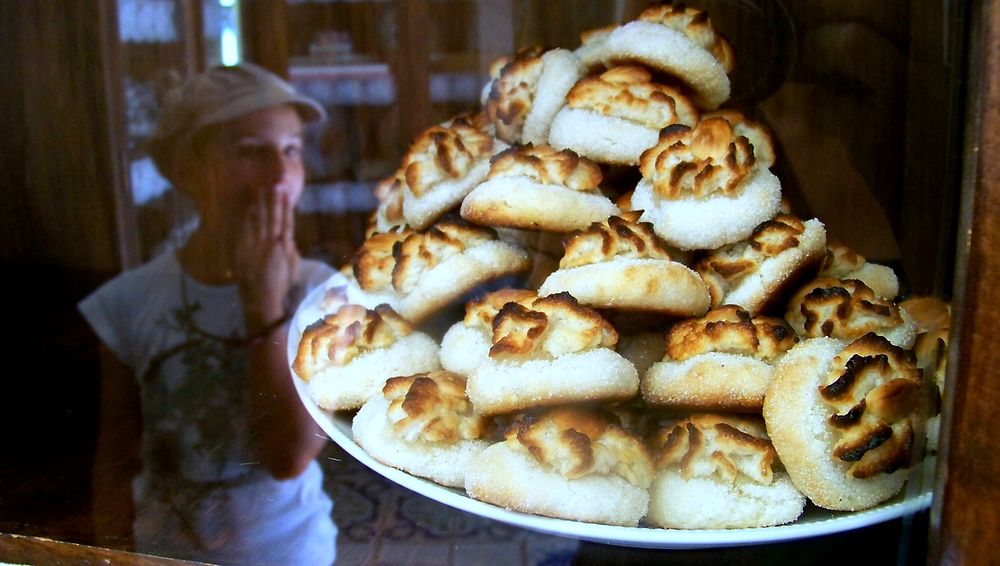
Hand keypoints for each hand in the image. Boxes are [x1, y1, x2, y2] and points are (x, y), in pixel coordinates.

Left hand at [236, 187, 299, 334]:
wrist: (262, 301)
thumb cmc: (280, 287)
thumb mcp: (293, 269)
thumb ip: (291, 252)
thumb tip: (288, 238)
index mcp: (284, 247)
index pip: (286, 221)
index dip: (285, 206)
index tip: (285, 193)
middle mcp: (270, 243)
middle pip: (272, 217)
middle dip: (273, 200)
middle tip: (273, 184)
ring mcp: (256, 246)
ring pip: (259, 220)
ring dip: (260, 204)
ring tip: (261, 190)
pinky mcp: (243, 251)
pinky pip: (246, 230)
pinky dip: (248, 218)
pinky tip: (250, 207)